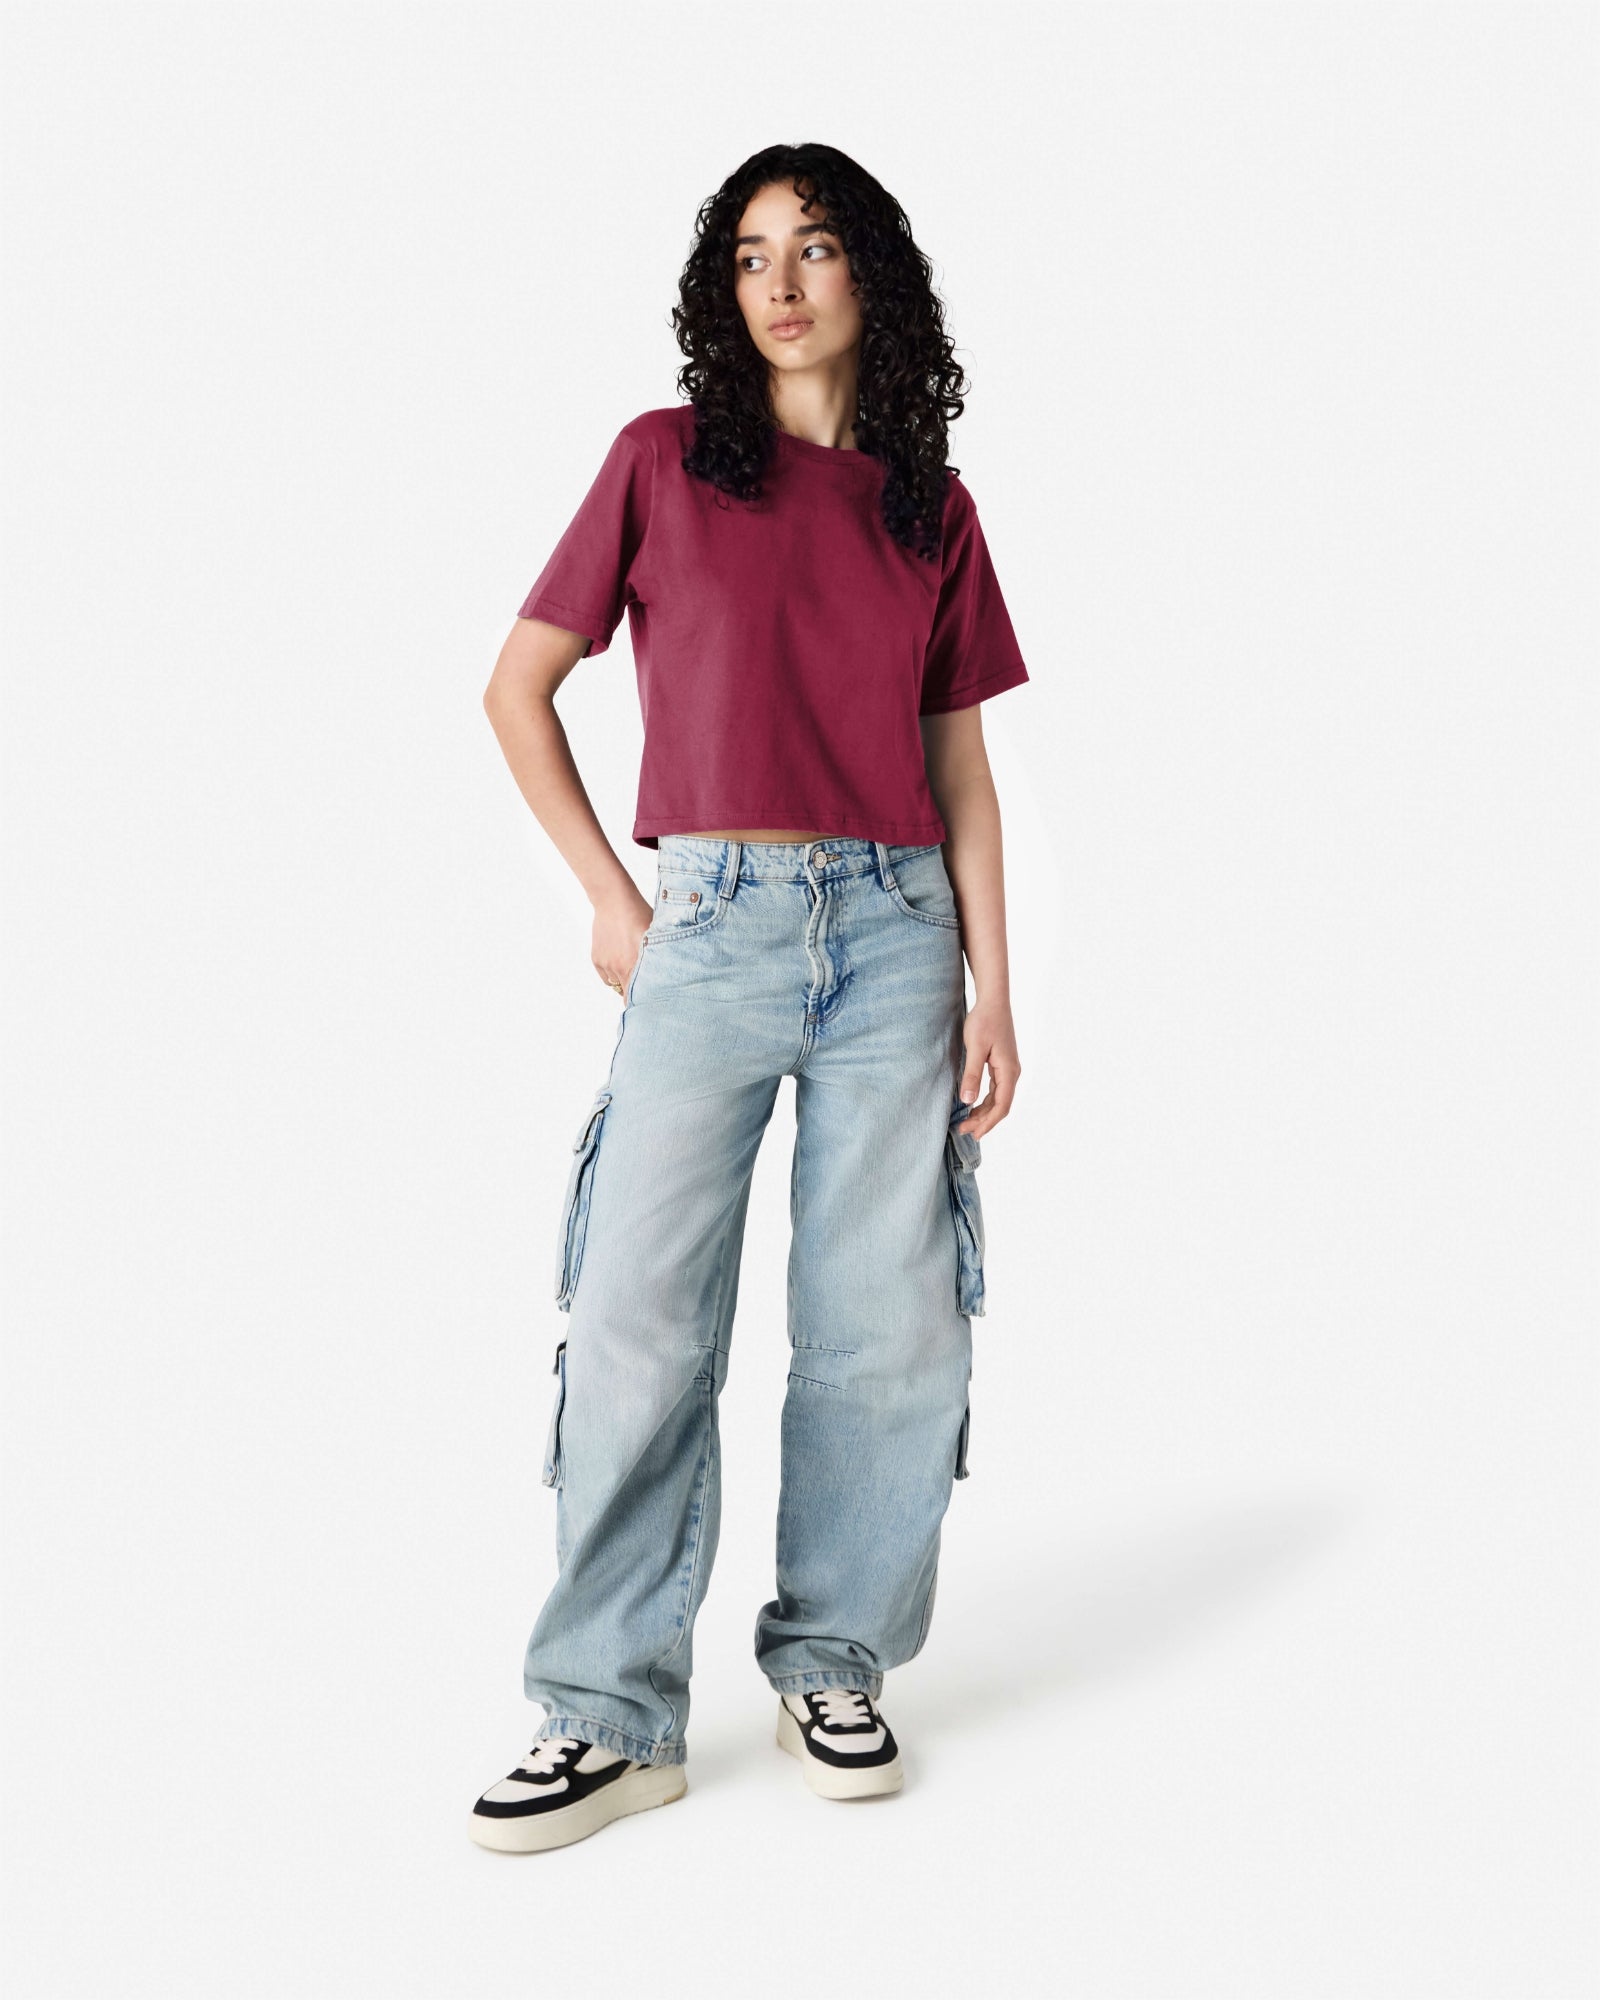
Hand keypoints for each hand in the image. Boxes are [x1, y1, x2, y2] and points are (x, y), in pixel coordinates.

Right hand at [593, 887, 651, 999]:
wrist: (614, 902)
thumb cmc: (640, 915)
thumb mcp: (658, 936)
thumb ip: (661, 958)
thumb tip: (673, 975)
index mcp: (637, 964)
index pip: (638, 997)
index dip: (645, 1004)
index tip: (651, 1007)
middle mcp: (620, 968)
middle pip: (627, 994)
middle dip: (635, 995)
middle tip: (644, 992)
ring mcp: (607, 965)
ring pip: (617, 984)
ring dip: (625, 980)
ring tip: (631, 966)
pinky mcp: (597, 960)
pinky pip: (606, 976)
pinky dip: (613, 973)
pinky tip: (620, 959)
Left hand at [956, 999, 1019, 1139]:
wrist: (993, 1001)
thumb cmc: (984, 1022)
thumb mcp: (975, 1048)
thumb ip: (972, 1075)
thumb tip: (968, 1101)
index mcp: (1009, 1071)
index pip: (1002, 1106)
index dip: (988, 1122)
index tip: (973, 1133)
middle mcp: (1012, 1073)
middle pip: (1001, 1105)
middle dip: (983, 1121)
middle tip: (963, 1130)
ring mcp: (1008, 1069)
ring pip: (998, 1099)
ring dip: (983, 1112)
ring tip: (966, 1122)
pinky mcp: (1002, 1065)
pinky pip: (996, 1090)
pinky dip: (985, 1101)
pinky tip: (972, 1106)